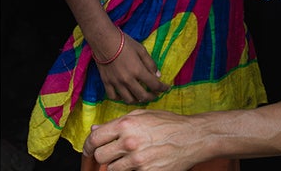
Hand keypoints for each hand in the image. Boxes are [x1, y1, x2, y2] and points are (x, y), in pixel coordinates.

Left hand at [83, 109, 204, 170]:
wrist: (193, 138)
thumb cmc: (168, 124)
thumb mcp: (141, 115)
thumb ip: (116, 123)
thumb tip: (95, 129)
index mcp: (125, 125)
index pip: (94, 139)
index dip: (87, 146)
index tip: (88, 150)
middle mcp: (129, 142)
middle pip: (101, 156)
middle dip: (104, 156)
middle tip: (112, 155)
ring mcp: (138, 160)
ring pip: (113, 169)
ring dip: (118, 166)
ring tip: (131, 158)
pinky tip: (142, 164)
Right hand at [94, 31, 168, 102]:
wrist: (103, 40)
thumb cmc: (124, 42)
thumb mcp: (141, 50)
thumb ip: (150, 64)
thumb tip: (157, 76)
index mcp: (137, 70)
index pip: (154, 85)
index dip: (163, 88)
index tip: (167, 88)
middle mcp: (127, 80)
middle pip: (143, 96)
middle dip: (152, 97)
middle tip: (155, 95)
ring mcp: (116, 82)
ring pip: (128, 99)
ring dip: (137, 100)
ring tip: (141, 96)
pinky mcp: (106, 82)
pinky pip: (113, 96)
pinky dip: (120, 98)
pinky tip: (124, 95)